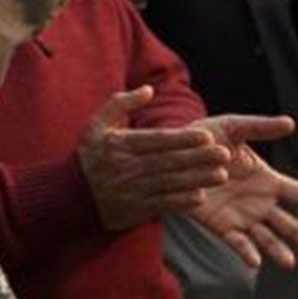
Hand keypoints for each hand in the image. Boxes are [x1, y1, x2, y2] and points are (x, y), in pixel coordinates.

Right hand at [76, 85, 229, 230]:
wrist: (73, 194)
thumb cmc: (92, 154)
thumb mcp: (98, 123)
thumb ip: (121, 103)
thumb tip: (148, 90)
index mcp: (119, 144)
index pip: (155, 140)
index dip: (182, 139)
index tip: (206, 136)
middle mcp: (125, 166)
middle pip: (167, 161)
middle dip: (197, 158)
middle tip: (224, 154)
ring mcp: (131, 189)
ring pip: (169, 183)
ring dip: (196, 179)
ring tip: (221, 174)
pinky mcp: (135, 208)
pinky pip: (161, 204)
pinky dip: (181, 201)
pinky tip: (200, 196)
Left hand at [187, 113, 297, 267]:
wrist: (172, 153)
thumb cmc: (205, 137)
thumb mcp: (234, 127)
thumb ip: (260, 127)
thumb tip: (291, 123)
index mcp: (270, 181)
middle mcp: (261, 204)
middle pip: (294, 226)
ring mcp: (242, 217)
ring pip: (268, 239)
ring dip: (280, 251)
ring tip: (290, 262)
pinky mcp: (220, 225)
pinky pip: (237, 241)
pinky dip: (247, 252)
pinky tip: (256, 262)